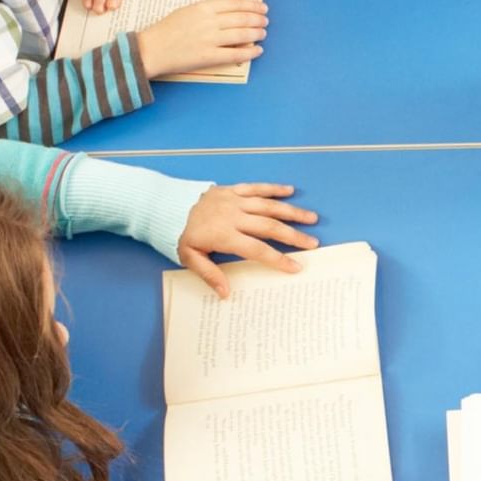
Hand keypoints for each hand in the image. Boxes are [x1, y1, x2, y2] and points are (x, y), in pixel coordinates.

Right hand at [135, 0, 267, 78]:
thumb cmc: (166, 30)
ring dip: (256, 34)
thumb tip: (232, 4)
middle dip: (257, 19)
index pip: (235, 3)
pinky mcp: (208, 57)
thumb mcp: (187, 11)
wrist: (151, 49)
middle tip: (265, 21)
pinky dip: (250, 52)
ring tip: (263, 33)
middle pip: (241, 18)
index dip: (252, 5)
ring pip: (242, 35)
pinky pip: (235, 54)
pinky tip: (258, 50)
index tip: (261, 7)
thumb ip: (209, 8)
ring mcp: (209, 40)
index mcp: (202, 7)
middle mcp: (208, 22)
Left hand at [178, 183, 321, 292]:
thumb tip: (226, 293)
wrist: (167, 206)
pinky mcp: (232, 189)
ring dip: (291, 211)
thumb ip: (210, 274)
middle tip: (313, 243)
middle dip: (293, 235)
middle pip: (269, 226)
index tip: (296, 267)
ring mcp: (234, 200)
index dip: (278, 258)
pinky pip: (256, 187)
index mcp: (224, 235)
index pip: (257, 249)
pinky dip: (273, 188)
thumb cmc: (180, 235)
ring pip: (268, 205)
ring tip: (311, 217)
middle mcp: (233, 216)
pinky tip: (290, 191)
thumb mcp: (190, 258)